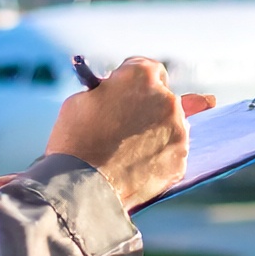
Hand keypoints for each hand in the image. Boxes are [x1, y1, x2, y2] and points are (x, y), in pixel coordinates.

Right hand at [44, 56, 213, 208]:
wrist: (79, 187)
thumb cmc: (74, 141)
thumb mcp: (83, 100)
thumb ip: (108, 91)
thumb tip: (116, 94)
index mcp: (141, 76)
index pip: (149, 68)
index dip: (136, 82)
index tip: (131, 92)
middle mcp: (167, 98)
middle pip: (165, 98)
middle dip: (150, 108)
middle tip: (129, 124)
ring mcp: (178, 130)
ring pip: (173, 126)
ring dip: (158, 133)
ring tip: (131, 151)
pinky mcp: (180, 160)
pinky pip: (172, 153)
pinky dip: (160, 158)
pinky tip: (138, 166)